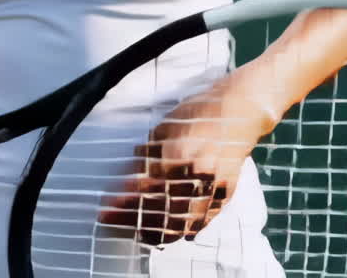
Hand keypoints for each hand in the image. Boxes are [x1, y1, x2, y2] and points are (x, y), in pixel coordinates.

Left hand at [99, 80, 276, 245]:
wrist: (239, 111)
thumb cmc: (198, 113)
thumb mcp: (165, 128)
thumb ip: (148, 153)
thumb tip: (127, 174)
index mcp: (178, 154)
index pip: (144, 186)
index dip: (124, 199)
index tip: (107, 206)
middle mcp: (197, 175)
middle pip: (160, 207)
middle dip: (134, 217)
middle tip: (114, 220)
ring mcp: (214, 186)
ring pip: (182, 220)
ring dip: (157, 229)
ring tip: (137, 232)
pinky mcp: (225, 192)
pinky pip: (204, 219)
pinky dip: (186, 229)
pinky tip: (172, 234)